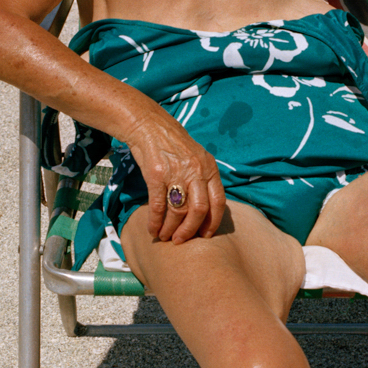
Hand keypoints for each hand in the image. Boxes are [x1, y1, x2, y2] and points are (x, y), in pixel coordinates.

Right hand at [128, 113, 226, 242]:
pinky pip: (158, 206)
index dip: (213, 223)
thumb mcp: (198, 158)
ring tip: (165, 237)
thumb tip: (206, 210)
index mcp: (210, 168)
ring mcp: (176, 173)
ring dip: (170, 229)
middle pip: (199, 211)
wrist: (149, 126)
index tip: (205, 236)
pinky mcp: (156, 175)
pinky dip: (155, 222)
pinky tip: (153, 230)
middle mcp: (196, 171)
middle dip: (190, 231)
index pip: (219, 202)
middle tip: (181, 241)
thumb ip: (204, 180)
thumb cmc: (174, 145)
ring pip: (178, 211)